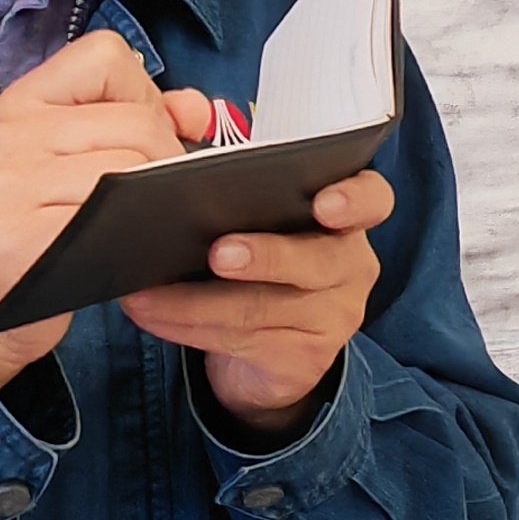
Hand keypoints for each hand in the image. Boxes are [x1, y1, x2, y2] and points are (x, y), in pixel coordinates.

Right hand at [0, 34, 212, 389]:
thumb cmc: (37, 226)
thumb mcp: (74, 159)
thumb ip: (139, 120)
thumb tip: (196, 111)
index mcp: (25, 102)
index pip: (104, 56)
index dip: (143, 91)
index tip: (145, 129)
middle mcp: (12, 134)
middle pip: (135, 120)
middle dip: (165, 158)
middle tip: (151, 194)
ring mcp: (11, 185)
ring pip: (129, 168)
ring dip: (152, 201)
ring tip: (133, 223)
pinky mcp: (20, 237)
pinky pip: (108, 219)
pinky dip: (133, 235)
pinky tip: (120, 249)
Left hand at [121, 169, 394, 426]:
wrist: (271, 353)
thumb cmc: (262, 265)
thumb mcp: (266, 226)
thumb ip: (242, 194)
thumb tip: (178, 159)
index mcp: (346, 222)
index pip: (372, 201)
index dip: (354, 199)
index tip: (324, 202)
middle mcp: (350, 269)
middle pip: (318, 260)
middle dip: (266, 256)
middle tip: (218, 253)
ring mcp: (332, 320)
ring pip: (262, 307)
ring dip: (193, 301)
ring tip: (145, 292)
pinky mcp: (302, 360)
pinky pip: (240, 341)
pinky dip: (186, 326)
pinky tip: (151, 315)